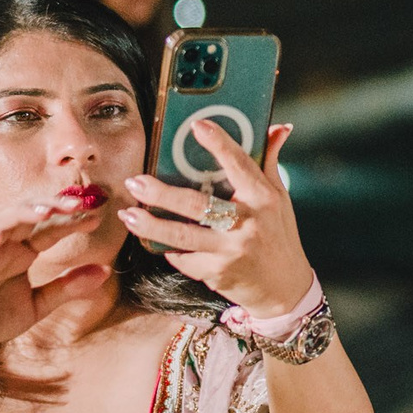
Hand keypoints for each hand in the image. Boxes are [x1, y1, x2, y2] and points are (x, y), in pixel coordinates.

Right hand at [0, 203, 111, 391]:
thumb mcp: (40, 305)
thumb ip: (68, 287)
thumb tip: (107, 269)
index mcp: (23, 252)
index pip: (50, 229)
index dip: (72, 221)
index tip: (97, 217)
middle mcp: (4, 247)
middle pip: (27, 215)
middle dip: (51, 206)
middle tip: (78, 203)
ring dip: (21, 213)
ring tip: (45, 212)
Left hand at [120, 121, 315, 315]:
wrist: (285, 287)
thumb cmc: (279, 235)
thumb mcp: (280, 198)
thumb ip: (270, 162)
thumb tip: (280, 127)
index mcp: (263, 198)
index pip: (239, 165)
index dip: (219, 143)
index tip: (197, 125)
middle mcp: (247, 223)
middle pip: (197, 205)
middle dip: (161, 194)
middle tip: (135, 181)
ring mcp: (231, 250)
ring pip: (182, 236)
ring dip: (151, 226)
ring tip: (128, 215)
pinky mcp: (218, 273)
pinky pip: (184, 260)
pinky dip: (170, 251)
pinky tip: (155, 242)